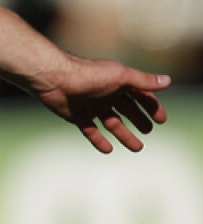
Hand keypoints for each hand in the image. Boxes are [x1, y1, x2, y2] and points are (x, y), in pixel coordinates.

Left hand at [33, 54, 170, 152]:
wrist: (55, 79)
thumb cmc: (88, 75)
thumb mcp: (120, 76)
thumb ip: (143, 81)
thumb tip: (168, 81)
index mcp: (116, 82)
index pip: (139, 95)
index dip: (151, 106)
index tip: (161, 120)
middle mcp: (105, 94)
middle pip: (126, 109)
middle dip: (138, 119)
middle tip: (148, 131)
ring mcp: (91, 105)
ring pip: (111, 123)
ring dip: (124, 134)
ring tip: (138, 148)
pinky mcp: (77, 116)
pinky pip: (91, 131)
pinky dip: (99, 140)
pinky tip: (109, 149)